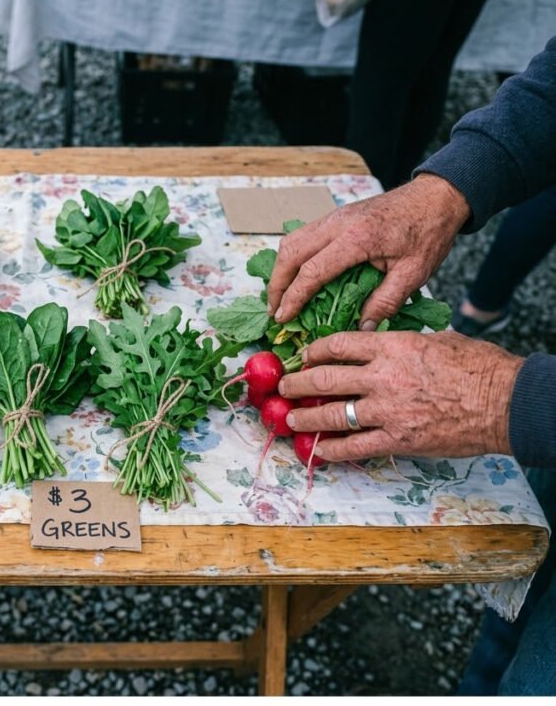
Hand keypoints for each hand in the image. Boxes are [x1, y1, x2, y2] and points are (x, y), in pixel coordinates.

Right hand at [267, 174, 470, 329]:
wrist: (435, 198)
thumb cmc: (427, 233)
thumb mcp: (414, 273)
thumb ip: (386, 302)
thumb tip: (362, 329)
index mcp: (357, 239)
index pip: (312, 271)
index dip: (294, 297)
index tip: (284, 318)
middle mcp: (337, 224)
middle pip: (290, 253)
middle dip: (276, 285)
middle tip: (275, 311)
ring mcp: (333, 217)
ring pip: (290, 241)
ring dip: (280, 270)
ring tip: (281, 295)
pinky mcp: (334, 216)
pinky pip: (301, 235)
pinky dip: (291, 257)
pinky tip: (296, 274)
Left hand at [277, 331, 523, 461]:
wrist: (505, 402)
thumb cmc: (478, 367)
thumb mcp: (436, 340)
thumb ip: (402, 345)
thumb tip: (382, 347)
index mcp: (392, 347)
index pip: (338, 345)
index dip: (314, 351)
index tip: (304, 356)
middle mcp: (382, 377)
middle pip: (324, 379)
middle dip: (297, 383)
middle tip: (284, 387)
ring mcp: (387, 410)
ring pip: (331, 414)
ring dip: (306, 418)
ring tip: (291, 419)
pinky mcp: (397, 439)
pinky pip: (354, 446)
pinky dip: (332, 449)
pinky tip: (319, 450)